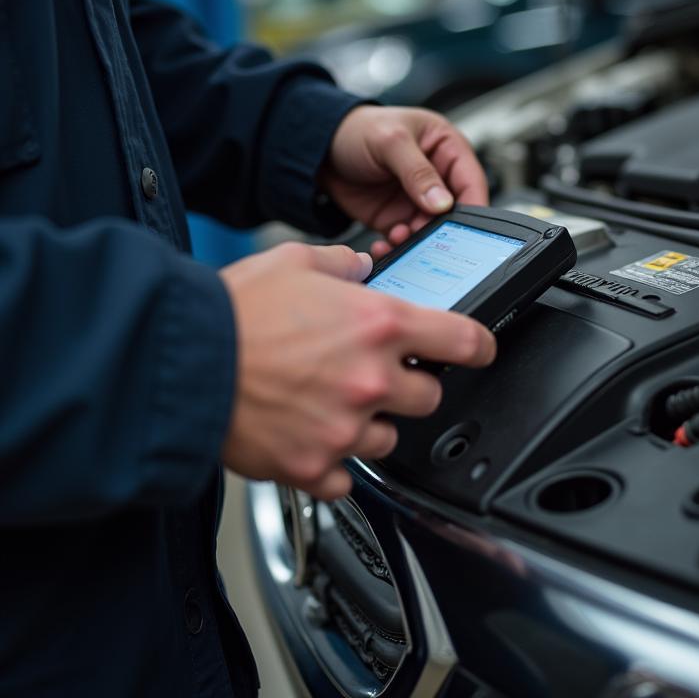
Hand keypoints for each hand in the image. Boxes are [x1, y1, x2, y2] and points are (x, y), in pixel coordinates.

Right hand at [219, 241, 495, 498]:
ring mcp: (344, 429)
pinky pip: (345, 478)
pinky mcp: (312, 466)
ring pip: (390, 439)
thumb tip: (359, 269)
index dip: (480, 345)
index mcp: (378, 324)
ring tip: (331, 404)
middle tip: (374, 373)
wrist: (178, 361)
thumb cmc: (232, 311)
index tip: (480, 350)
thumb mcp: (294, 262)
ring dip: (372, 423)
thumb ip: (340, 265)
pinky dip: (333, 463)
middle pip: (429, 396)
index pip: (464, 340)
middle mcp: (371, 379)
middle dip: (409, 384)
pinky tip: (309, 437)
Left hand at [320, 106, 486, 257]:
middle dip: (442, 229)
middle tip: (427, 238)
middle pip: (454, 212)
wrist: (318, 149)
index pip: (471, 181)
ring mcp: (417, 200)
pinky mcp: (397, 218)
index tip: (465, 227)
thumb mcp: (391, 142)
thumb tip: (443, 202)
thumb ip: (418, 172)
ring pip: (431, 231)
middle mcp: (437, 177)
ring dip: (418, 241)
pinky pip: (406, 240)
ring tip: (398, 238)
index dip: (472, 205)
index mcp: (446, 149)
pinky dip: (398, 248)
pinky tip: (385, 245)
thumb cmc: (358, 129)